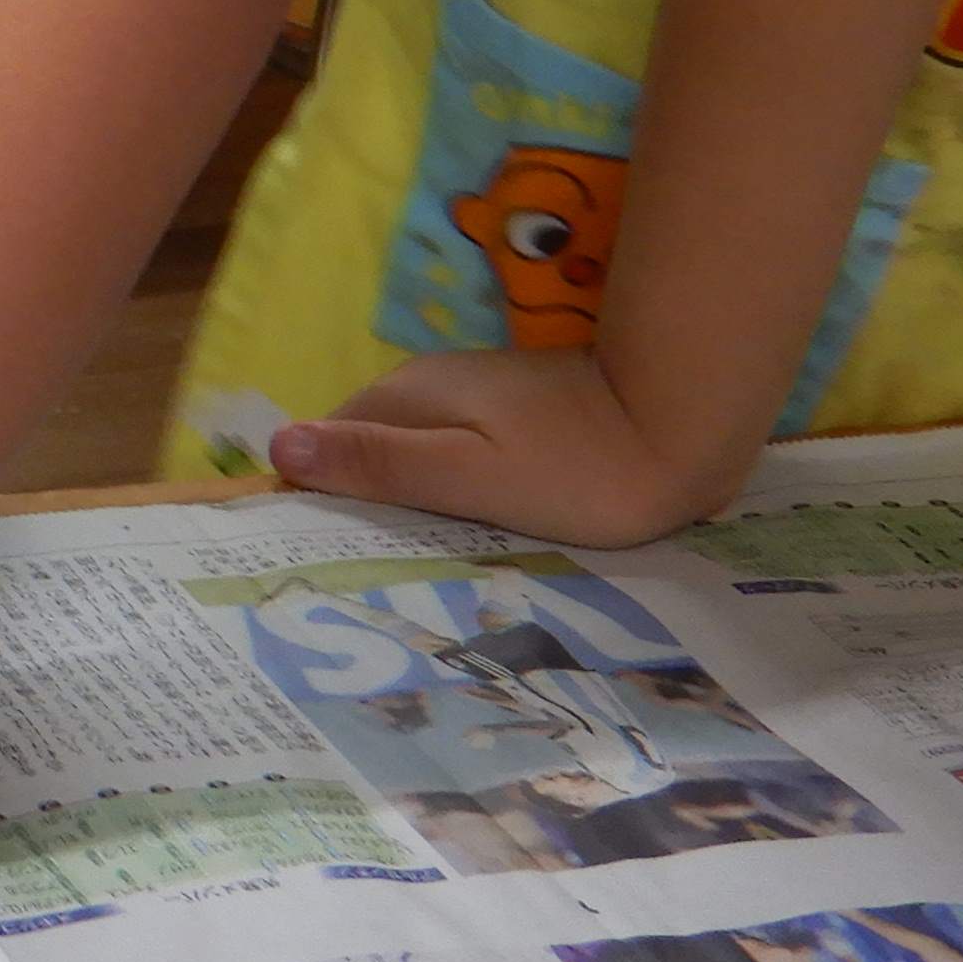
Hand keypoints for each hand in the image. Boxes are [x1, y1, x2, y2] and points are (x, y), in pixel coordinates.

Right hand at [267, 348, 733, 546]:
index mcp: (406, 398)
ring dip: (408, 494)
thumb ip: (380, 465)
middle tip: (368, 577)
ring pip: (414, 447)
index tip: (322, 561)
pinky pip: (457, 448)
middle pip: (367, 445)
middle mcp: (429, 383)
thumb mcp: (471, 477)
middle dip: (360, 499)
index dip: (316, 498)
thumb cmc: (579, 466)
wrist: (684, 422)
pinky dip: (453, 485)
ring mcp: (475, 390)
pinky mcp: (516, 405)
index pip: (325, 445)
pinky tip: (474, 527)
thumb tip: (278, 445)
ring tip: (417, 564)